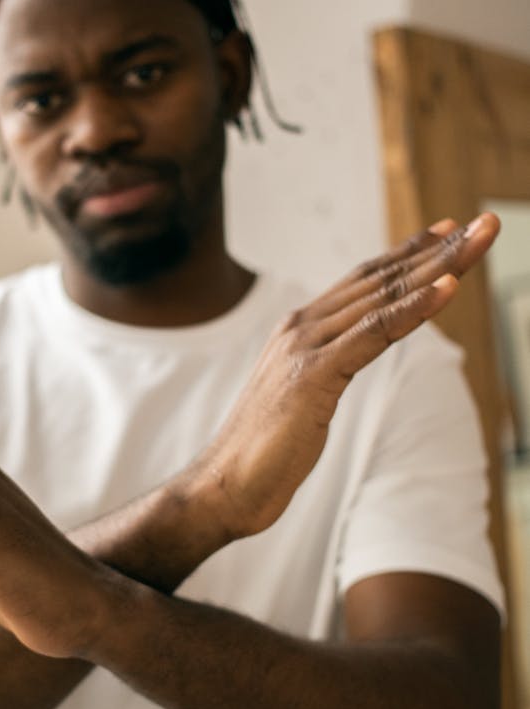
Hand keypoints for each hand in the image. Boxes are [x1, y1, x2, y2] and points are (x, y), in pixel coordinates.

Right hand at [183, 212, 499, 538]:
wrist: (224, 484)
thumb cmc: (264, 450)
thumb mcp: (302, 396)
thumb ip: (325, 366)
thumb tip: (349, 356)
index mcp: (298, 330)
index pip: (363, 280)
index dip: (408, 253)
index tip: (448, 231)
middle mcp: (301, 328)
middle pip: (380, 278)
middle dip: (437, 250)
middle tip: (485, 224)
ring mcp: (305, 348)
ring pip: (383, 297)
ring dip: (438, 267)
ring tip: (477, 240)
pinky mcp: (314, 376)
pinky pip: (374, 334)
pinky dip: (414, 309)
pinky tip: (446, 288)